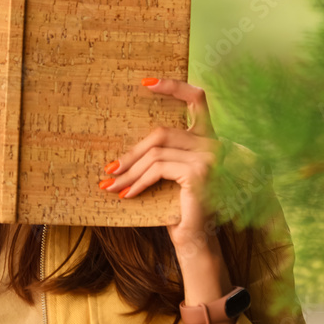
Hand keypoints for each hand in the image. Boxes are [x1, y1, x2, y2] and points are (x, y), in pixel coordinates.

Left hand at [98, 77, 222, 258]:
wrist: (197, 241)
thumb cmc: (180, 209)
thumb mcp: (170, 176)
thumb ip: (161, 155)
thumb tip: (122, 149)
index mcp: (208, 139)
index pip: (198, 99)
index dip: (173, 86)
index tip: (146, 82)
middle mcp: (214, 144)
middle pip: (162, 133)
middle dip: (132, 152)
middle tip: (109, 169)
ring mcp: (209, 156)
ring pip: (157, 152)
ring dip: (130, 170)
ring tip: (112, 185)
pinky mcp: (199, 172)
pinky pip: (159, 169)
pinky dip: (139, 182)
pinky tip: (128, 194)